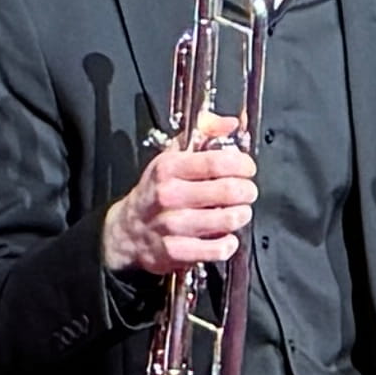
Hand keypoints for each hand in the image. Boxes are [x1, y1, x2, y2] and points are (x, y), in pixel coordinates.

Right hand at [101, 124, 252, 277]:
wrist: (127, 230)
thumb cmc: (157, 190)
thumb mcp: (173, 155)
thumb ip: (203, 134)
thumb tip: (230, 123)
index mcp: (169, 168)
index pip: (215, 162)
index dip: (241, 165)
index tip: (248, 168)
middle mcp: (169, 195)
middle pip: (227, 191)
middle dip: (247, 191)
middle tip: (247, 192)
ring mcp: (172, 225)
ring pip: (226, 220)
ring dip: (241, 215)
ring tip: (239, 212)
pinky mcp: (175, 251)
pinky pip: (216, 249)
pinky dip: (228, 243)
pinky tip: (226, 236)